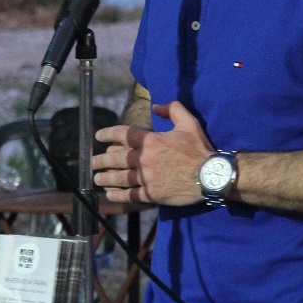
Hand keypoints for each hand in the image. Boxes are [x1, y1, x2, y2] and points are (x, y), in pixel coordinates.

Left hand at [91, 100, 212, 205]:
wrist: (210, 175)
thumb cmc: (199, 149)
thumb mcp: (189, 122)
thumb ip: (172, 109)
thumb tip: (156, 106)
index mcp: (151, 141)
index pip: (123, 134)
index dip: (108, 134)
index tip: (98, 136)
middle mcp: (144, 159)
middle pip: (116, 158)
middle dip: (101, 160)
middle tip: (93, 161)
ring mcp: (146, 178)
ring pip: (119, 178)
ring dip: (105, 178)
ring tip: (97, 178)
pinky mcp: (151, 194)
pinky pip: (130, 195)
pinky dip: (117, 196)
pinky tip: (109, 195)